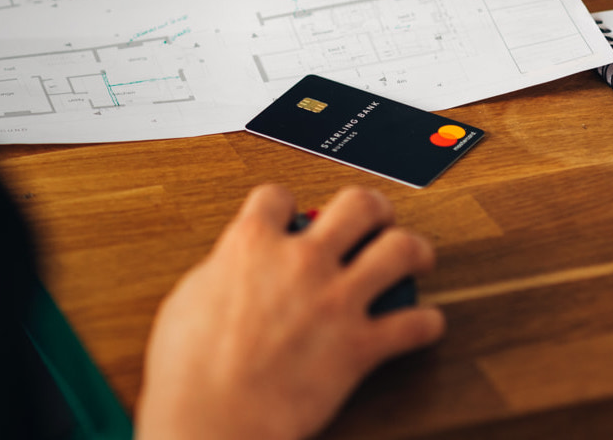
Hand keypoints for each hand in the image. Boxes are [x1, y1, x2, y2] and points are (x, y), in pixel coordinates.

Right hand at [135, 184, 444, 439]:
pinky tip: (423, 323)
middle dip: (373, 207)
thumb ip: (222, 271)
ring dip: (413, 250)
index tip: (290, 213)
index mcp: (253, 245)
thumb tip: (233, 266)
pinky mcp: (360, 346)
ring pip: (400, 249)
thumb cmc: (187, 376)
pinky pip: (415, 325)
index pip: (275, 195)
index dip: (284, 202)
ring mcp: (336, 300)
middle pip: (357, 204)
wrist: (210, 425)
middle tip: (375, 218)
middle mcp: (302, 262)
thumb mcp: (187, 301)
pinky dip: (425, 324)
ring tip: (414, 256)